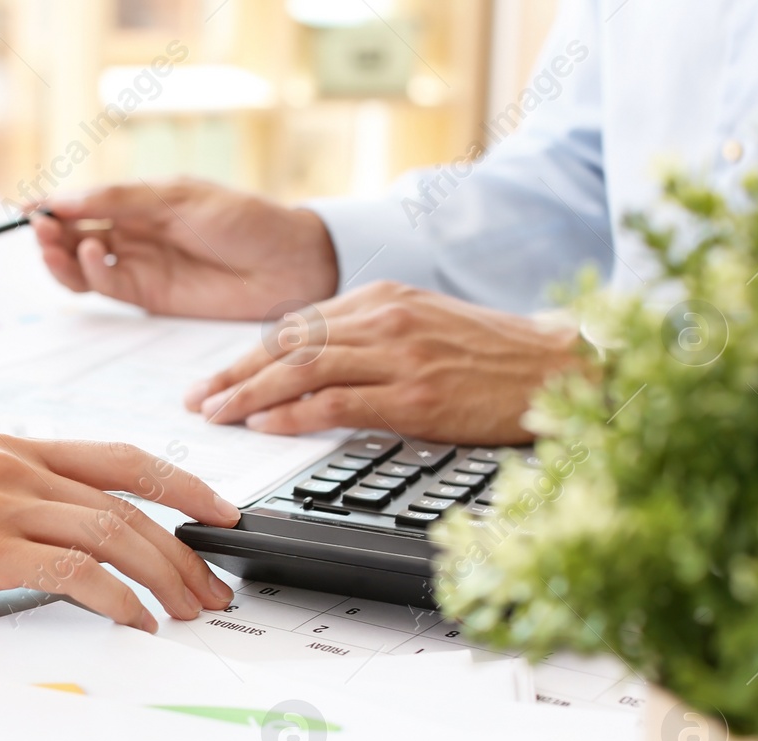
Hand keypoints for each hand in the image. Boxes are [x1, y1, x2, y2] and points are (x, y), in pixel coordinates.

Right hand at [0, 436, 240, 631]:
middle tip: (213, 588)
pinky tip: (135, 622)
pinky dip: (117, 598)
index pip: (119, 457)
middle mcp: (10, 462)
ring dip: (164, 576)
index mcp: (8, 448)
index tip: (221, 513)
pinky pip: (75, 569)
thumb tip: (78, 552)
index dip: (182, 484)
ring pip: (112, 531)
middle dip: (184, 548)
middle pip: (129, 500)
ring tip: (188, 611)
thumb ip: (15, 509)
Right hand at [29, 179, 337, 319]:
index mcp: (140, 202)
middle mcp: (134, 235)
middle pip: (74, 235)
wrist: (287, 263)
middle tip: (38, 227)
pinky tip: (89, 254)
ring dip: (59, 256)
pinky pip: (106, 286)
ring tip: (52, 243)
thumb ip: (121, 199)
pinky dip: (89, 273)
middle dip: (50, 231)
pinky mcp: (149, 297)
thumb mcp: (178, 197)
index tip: (26, 205)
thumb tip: (65, 199)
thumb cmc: (242, 219)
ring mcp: (139, 266)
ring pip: (82, 266)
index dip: (52, 205)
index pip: (83, 203)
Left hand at [183, 282, 586, 443]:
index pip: (297, 326)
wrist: (560, 368)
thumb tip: (314, 362)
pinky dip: (294, 414)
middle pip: (288, 344)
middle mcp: (385, 319)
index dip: (250, 354)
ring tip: (216, 414)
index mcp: (384, 299)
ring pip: (302, 369)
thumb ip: (370, 337)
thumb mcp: (426, 325)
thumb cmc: (496, 356)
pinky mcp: (415, 395)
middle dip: (234, 373)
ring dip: (250, 394)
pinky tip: (265, 425)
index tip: (217, 377)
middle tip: (198, 398)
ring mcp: (399, 356)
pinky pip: (336, 402)